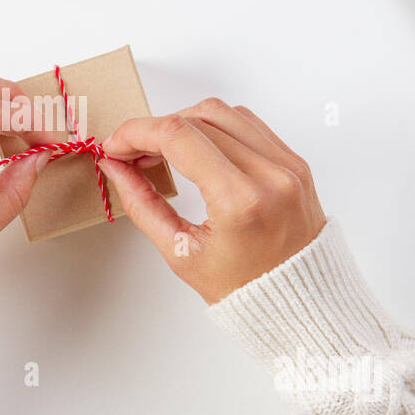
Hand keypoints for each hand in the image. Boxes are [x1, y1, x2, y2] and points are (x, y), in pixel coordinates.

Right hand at [98, 99, 325, 304]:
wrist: (299, 302)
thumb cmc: (244, 287)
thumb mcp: (180, 252)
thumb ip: (141, 203)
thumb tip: (115, 166)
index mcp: (241, 201)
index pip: (178, 137)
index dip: (137, 133)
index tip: (116, 145)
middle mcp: (270, 174)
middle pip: (197, 118)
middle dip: (155, 129)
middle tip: (133, 153)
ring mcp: (287, 164)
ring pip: (222, 112)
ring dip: (184, 122)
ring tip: (164, 151)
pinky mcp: (294, 161)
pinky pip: (248, 123)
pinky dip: (215, 127)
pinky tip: (198, 149)